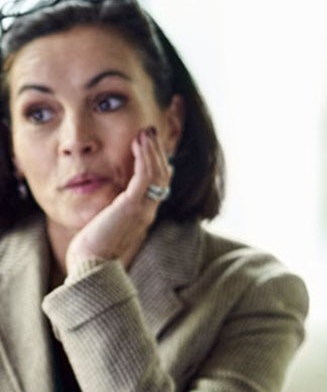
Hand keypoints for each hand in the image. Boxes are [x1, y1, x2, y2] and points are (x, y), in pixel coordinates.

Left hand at [67, 127, 172, 270]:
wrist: (91, 266)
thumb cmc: (92, 250)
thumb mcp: (105, 226)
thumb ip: (112, 213)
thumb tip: (109, 204)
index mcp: (143, 215)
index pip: (158, 185)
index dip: (157, 164)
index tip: (150, 147)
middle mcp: (149, 211)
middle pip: (162, 176)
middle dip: (157, 152)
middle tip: (150, 132)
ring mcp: (144, 209)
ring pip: (157, 173)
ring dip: (152, 150)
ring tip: (146, 133)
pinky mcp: (133, 206)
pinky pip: (145, 177)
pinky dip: (144, 158)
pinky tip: (138, 144)